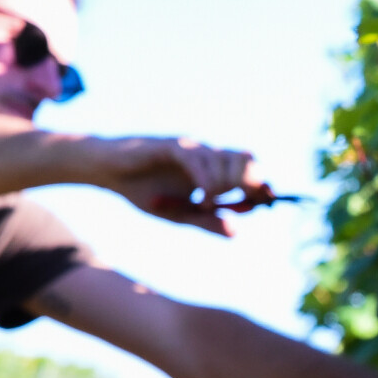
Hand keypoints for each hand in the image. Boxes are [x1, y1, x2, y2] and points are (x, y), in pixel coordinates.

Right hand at [90, 136, 276, 235]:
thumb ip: (207, 221)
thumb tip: (236, 232)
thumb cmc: (143, 191)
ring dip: (225, 184)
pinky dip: (205, 180)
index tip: (269, 201)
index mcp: (212, 169)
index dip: (261, 185)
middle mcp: (207, 154)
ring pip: (224, 159)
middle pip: (245, 159)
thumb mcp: (179, 214)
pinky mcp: (173, 145)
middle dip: (249, 182)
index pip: (248, 170)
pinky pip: (198, 160)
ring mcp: (191, 148)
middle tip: (240, 203)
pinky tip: (201, 199)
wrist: (109, 174)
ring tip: (210, 204)